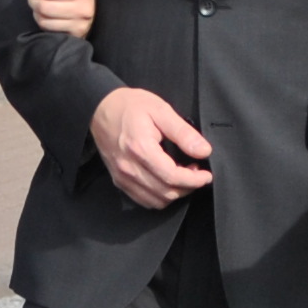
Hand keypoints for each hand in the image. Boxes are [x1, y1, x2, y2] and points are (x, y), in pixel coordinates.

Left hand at [26, 0, 94, 37]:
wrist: (94, 9)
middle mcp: (82, 8)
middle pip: (45, 7)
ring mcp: (79, 24)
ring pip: (45, 19)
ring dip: (35, 10)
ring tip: (35, 4)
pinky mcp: (74, 34)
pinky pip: (48, 28)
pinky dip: (40, 20)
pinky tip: (42, 14)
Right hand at [89, 84, 212, 208]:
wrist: (100, 108)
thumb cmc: (130, 106)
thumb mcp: (161, 110)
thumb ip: (183, 133)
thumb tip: (204, 151)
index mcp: (141, 149)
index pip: (173, 176)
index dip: (194, 180)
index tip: (206, 175)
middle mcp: (129, 167)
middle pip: (166, 192)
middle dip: (188, 187)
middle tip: (196, 173)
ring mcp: (122, 176)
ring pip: (156, 200)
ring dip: (175, 193)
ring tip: (183, 177)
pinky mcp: (119, 180)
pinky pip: (143, 200)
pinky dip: (160, 197)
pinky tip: (167, 182)